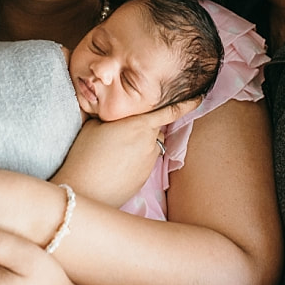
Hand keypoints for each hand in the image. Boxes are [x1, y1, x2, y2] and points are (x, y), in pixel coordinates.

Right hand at [55, 96, 200, 205]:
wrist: (83, 188)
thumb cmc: (85, 153)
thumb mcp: (95, 124)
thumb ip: (114, 116)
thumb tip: (118, 114)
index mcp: (139, 125)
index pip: (170, 111)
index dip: (187, 103)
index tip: (201, 96)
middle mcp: (150, 143)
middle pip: (155, 129)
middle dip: (145, 127)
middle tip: (122, 132)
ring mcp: (149, 162)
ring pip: (151, 147)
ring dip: (140, 144)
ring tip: (115, 151)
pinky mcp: (145, 178)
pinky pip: (146, 162)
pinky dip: (136, 160)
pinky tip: (117, 165)